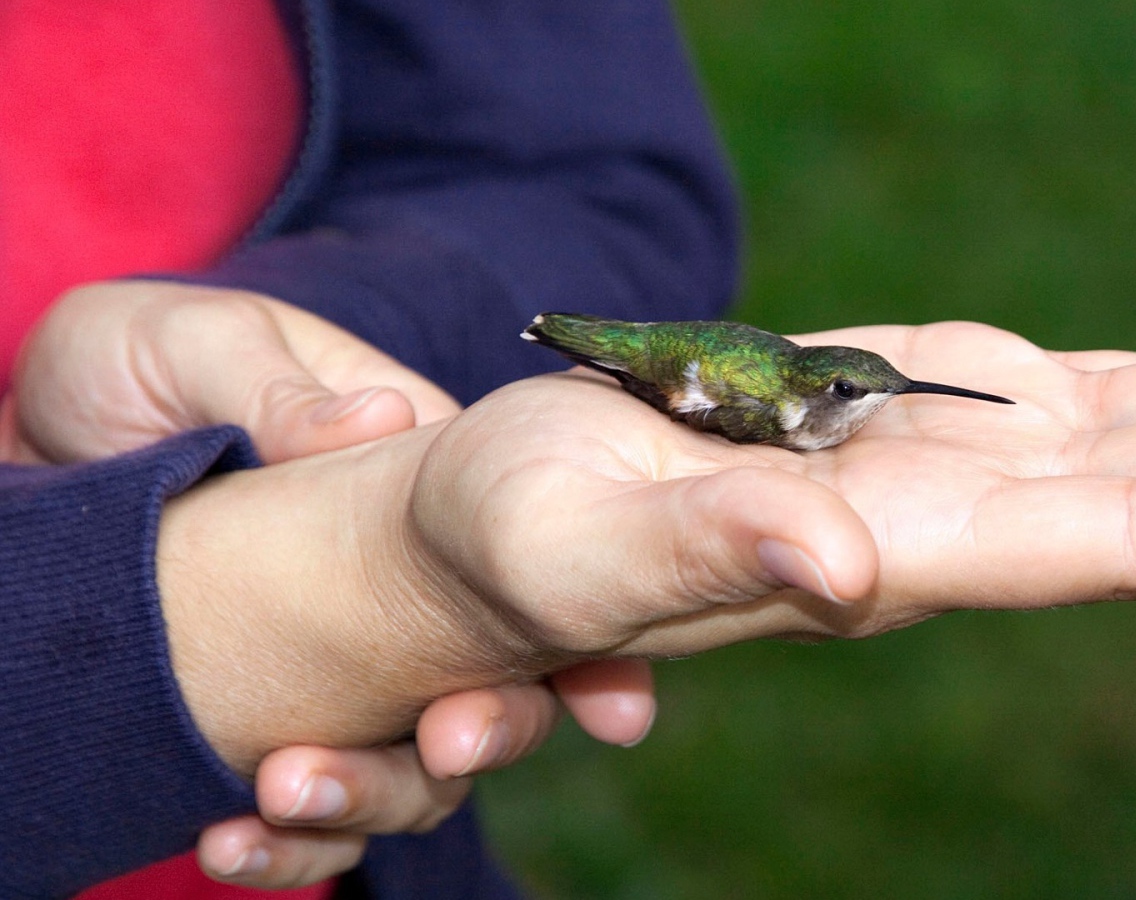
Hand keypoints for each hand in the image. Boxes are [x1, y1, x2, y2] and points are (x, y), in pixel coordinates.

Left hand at [2, 281, 657, 888]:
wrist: (37, 440)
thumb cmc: (133, 365)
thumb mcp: (193, 345)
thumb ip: (278, 387)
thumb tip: (383, 426)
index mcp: (418, 479)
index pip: (531, 563)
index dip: (583, 639)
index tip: (610, 703)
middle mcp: (403, 585)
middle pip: (493, 681)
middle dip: (493, 728)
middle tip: (449, 743)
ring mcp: (340, 665)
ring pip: (407, 766)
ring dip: (368, 796)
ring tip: (285, 791)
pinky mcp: (263, 721)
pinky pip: (303, 808)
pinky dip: (285, 846)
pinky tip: (230, 841)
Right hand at [156, 323, 1135, 771]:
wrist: (503, 524)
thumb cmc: (516, 535)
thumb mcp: (577, 537)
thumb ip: (706, 550)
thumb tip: (837, 563)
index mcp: (894, 542)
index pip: (1113, 541)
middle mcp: (961, 509)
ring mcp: (963, 458)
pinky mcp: (940, 411)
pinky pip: (1113, 398)